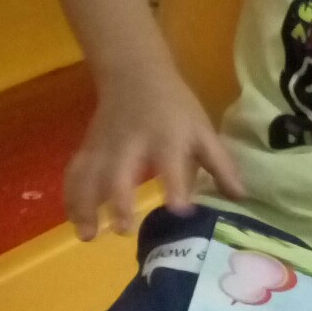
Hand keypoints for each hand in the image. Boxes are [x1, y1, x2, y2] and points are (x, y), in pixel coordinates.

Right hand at [65, 67, 244, 238]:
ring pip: (89, 175)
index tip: (180, 211)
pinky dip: (71, 197)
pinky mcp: (88, 148)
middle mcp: (132, 143)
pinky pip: (74, 173)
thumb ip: (220, 165)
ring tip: (88, 236)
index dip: (176, 186)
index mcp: (166, 137)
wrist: (135, 74)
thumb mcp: (202, 129)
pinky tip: (75, 222)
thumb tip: (240, 198)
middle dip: (119, 200)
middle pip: (119, 171)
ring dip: (85, 205)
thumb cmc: (174, 107)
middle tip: (123, 229)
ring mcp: (105, 146)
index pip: (171, 163)